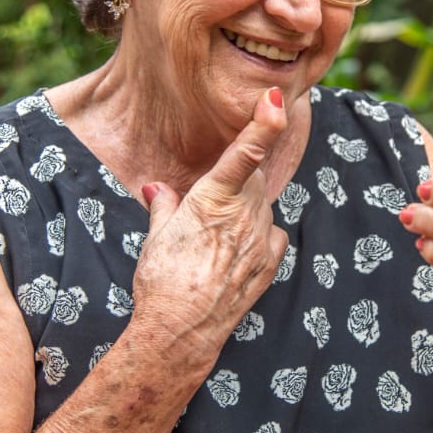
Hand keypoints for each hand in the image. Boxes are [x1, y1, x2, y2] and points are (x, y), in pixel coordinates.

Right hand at [129, 87, 290, 362]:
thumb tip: (156, 188)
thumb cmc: (161, 281)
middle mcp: (244, 215)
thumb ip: (164, 205)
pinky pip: (271, 234)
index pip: (245, 152)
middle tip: (211, 200)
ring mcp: (260, 240)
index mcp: (213, 199)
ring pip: (261, 206)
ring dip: (245, 209)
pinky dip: (258, 234)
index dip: (264, 123)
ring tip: (214, 237)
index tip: (275, 100)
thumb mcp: (156, 237)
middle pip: (252, 178)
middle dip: (237, 180)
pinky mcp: (268, 264)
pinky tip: (236, 249)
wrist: (181, 332)